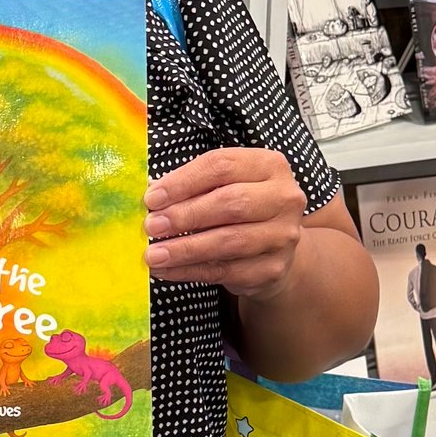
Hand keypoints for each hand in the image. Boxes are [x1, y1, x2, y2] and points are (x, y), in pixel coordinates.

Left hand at [144, 147, 306, 300]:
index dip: (183, 181)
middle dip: (185, 215)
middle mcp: (283, 198)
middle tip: (152, 226)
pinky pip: (225, 271)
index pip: (222, 165)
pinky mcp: (273, 268)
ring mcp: (282, 235)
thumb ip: (193, 186)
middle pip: (230, 203)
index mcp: (269, 165)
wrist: (274, 247)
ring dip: (185, 248)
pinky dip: (189, 271)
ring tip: (153, 254)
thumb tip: (152, 195)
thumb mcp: (222, 186)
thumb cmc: (240, 209)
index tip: (152, 198)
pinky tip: (166, 270)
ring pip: (229, 241)